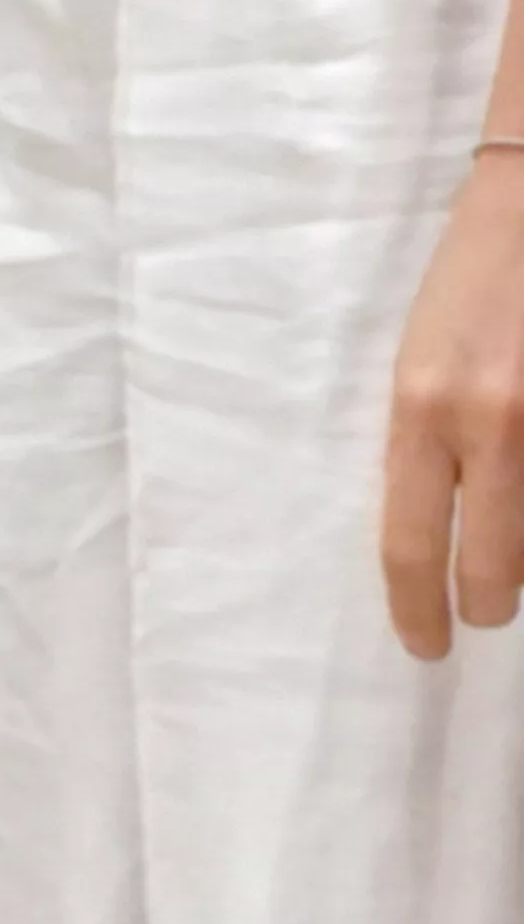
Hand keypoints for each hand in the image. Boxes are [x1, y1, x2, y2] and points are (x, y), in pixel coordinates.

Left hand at [383, 154, 523, 659]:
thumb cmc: (472, 278)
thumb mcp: (420, 361)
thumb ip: (427, 442)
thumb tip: (440, 529)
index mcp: (422, 408)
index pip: (411, 546)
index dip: (418, 610)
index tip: (425, 644)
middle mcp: (493, 422)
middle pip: (496, 567)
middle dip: (490, 606)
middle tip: (485, 616)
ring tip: (515, 561)